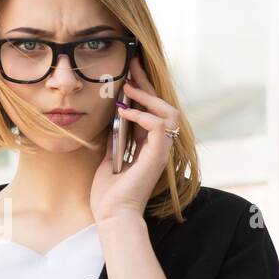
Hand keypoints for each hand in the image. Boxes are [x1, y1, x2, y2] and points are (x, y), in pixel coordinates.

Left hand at [90, 54, 180, 222]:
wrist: (112, 215)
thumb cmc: (108, 194)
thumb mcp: (109, 159)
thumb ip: (115, 140)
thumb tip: (112, 120)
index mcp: (148, 146)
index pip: (151, 111)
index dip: (142, 90)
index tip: (129, 72)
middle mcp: (159, 147)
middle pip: (162, 106)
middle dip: (147, 83)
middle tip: (132, 64)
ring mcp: (161, 151)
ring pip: (169, 113)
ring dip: (148, 97)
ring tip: (127, 88)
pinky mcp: (158, 156)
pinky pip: (159, 126)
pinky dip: (143, 116)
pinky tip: (125, 112)